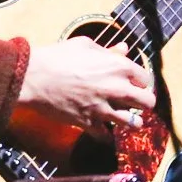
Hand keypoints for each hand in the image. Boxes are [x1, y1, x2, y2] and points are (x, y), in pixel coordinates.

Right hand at [18, 36, 154, 137]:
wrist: (34, 78)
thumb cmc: (58, 57)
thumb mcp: (86, 46)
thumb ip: (108, 51)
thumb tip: (123, 49)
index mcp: (119, 67)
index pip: (146, 79)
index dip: (141, 81)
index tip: (135, 83)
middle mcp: (116, 89)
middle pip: (147, 103)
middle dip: (144, 103)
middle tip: (136, 102)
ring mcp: (103, 108)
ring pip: (132, 123)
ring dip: (132, 121)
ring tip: (129, 119)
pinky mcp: (88, 123)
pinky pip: (106, 136)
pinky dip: (106, 134)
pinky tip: (104, 130)